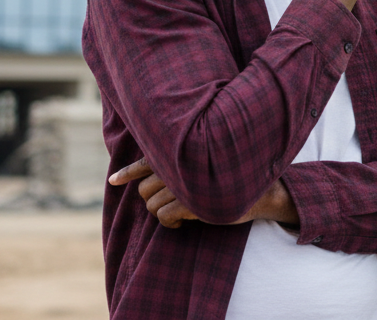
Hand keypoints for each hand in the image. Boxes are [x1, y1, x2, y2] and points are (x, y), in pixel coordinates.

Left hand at [109, 157, 298, 228]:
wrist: (262, 192)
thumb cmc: (234, 178)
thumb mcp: (208, 166)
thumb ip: (184, 164)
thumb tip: (154, 177)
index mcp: (183, 153)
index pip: (146, 161)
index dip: (128, 172)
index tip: (114, 182)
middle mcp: (181, 165)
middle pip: (145, 187)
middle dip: (153, 198)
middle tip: (171, 203)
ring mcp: (186, 184)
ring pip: (152, 204)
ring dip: (162, 212)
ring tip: (179, 212)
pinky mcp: (192, 202)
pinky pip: (164, 216)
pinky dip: (168, 222)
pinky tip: (181, 224)